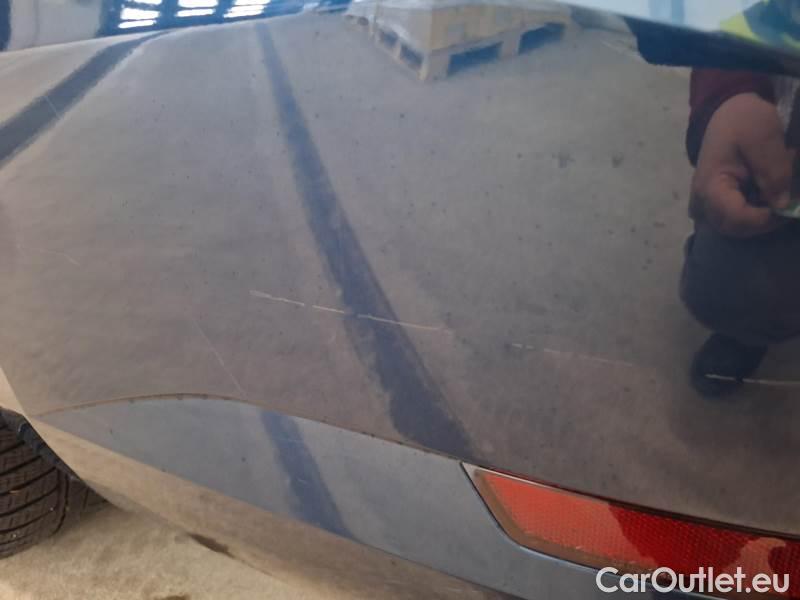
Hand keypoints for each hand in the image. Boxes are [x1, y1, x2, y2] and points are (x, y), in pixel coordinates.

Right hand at [690, 93, 793, 236]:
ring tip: (774, 190)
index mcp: (710, 186)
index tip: (787, 205)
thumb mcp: (764, 136)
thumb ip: (774, 170)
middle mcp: (702, 202)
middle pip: (735, 229)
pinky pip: (734, 221)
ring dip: (762, 217)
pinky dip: (754, 214)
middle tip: (786, 196)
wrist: (728, 113)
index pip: (736, 218)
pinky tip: (763, 196)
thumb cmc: (744, 120)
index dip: (765, 218)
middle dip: (766, 219)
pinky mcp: (713, 205)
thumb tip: (782, 205)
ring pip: (736, 229)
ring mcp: (704, 206)